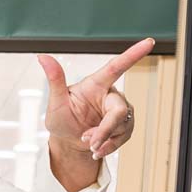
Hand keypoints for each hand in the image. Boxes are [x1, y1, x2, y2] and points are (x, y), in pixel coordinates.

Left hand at [38, 38, 154, 159]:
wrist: (67, 141)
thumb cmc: (61, 118)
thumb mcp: (55, 101)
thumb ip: (55, 79)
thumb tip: (42, 57)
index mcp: (96, 84)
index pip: (116, 67)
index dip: (133, 54)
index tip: (149, 42)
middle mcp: (111, 95)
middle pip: (119, 110)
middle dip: (105, 129)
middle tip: (88, 140)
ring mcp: (119, 110)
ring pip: (122, 125)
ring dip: (103, 139)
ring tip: (87, 142)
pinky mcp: (124, 125)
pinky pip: (124, 137)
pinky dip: (108, 146)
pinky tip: (97, 149)